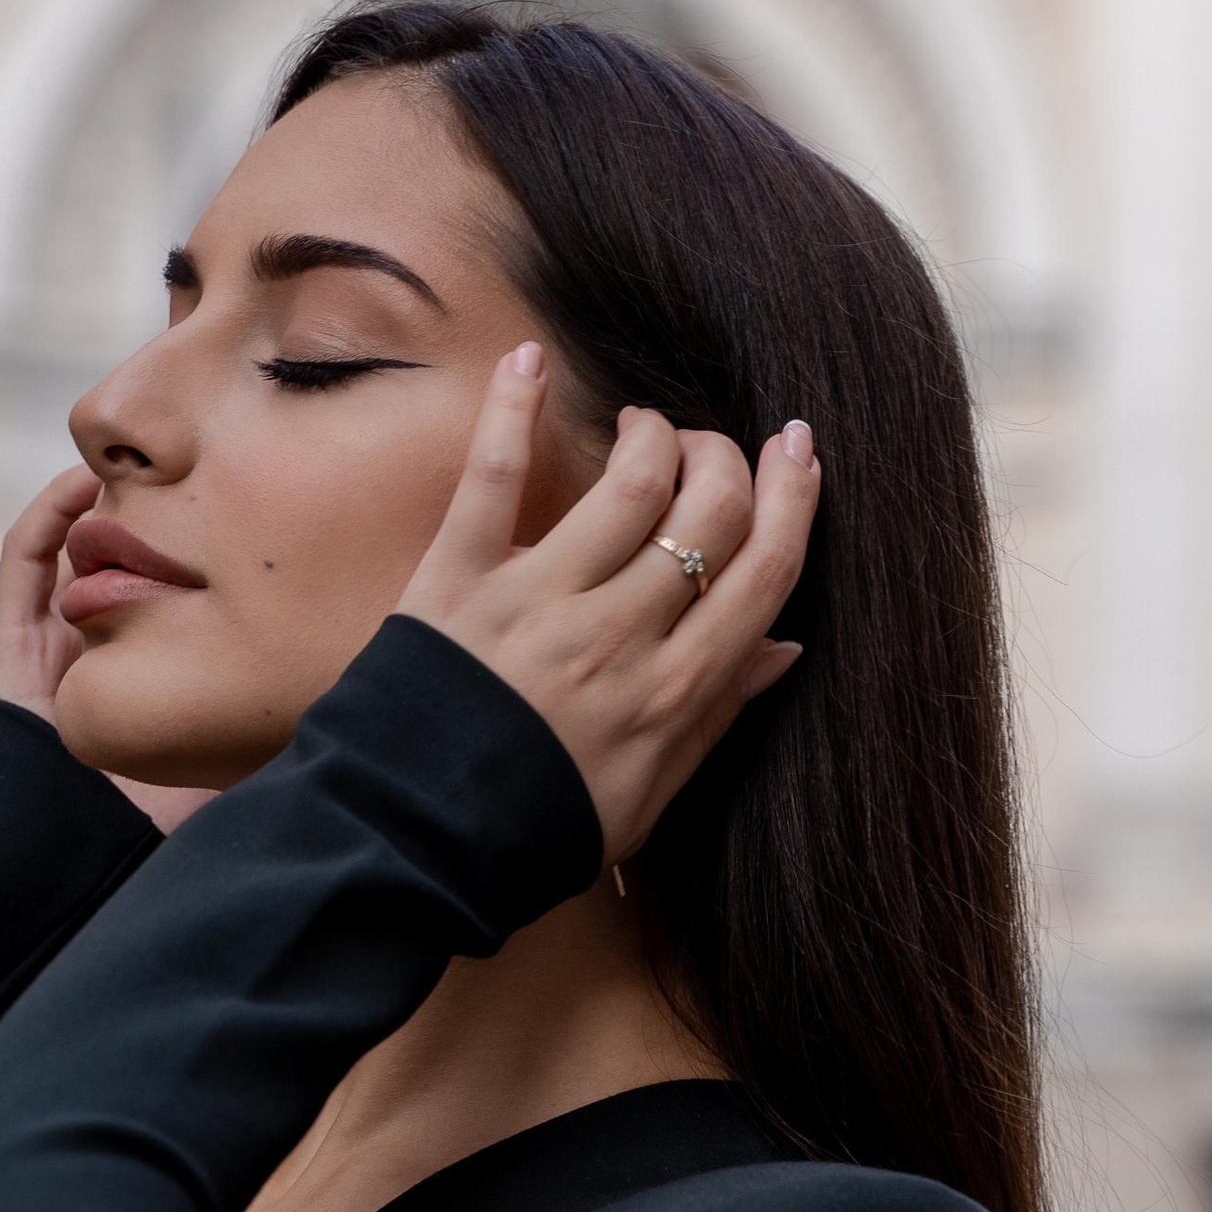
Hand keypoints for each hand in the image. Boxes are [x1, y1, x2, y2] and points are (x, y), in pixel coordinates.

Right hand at [0, 466, 217, 829]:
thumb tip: (327, 718)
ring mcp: (45, 646)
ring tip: (139, 466)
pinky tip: (84, 482)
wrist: (52, 846)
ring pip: (69, 554)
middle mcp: (88, 659)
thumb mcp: (217, 763)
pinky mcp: (7, 638)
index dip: (192, 564)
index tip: (236, 529)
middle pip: (118, 570)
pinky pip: (23, 558)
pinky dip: (50, 514)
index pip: (165, 606)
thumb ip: (253, 735)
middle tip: (192, 479)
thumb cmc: (140, 819)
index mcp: (138, 681)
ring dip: (99, 507)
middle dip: (148, 522)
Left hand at [394, 347, 819, 864]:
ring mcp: (536, 602)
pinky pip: (492, 479)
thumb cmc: (532, 830)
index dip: (793, 499)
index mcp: (671, 693)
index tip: (800, 449)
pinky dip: (512, 411)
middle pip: (708, 514)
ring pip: (628, 485)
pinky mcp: (457, 580)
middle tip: (713, 447)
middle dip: (729, 458)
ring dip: (653, 435)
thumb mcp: (649, 795)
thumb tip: (784, 644)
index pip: (762, 575)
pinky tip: (529, 361)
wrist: (411, 850)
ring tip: (647, 425)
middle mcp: (617, 637)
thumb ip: (716, 714)